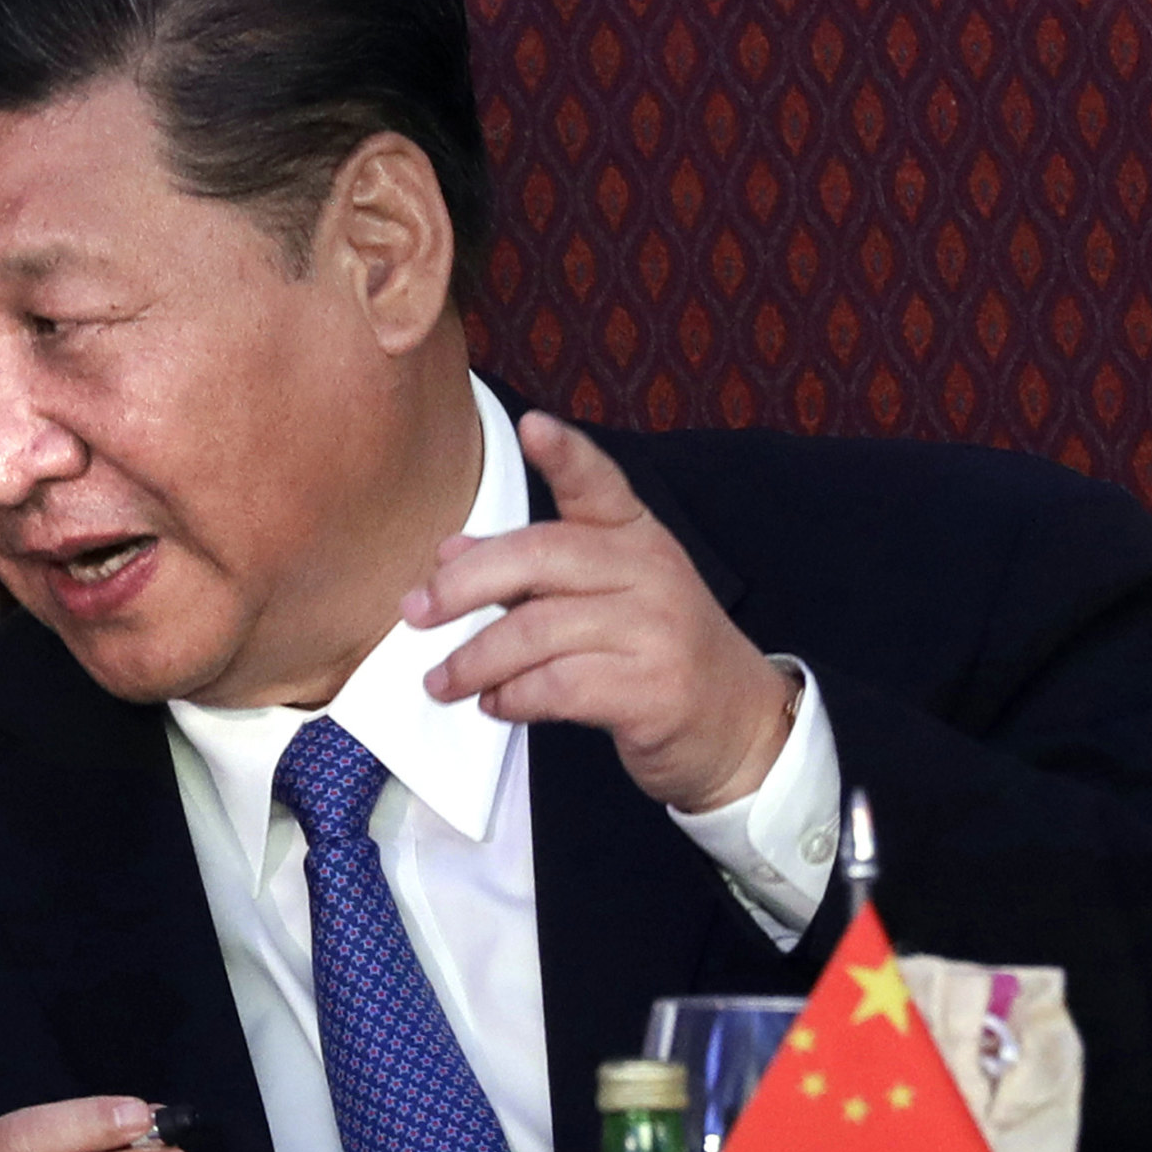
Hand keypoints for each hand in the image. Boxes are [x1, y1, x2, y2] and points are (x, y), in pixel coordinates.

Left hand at [409, 410, 795, 813]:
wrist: (736, 725)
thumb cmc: (651, 653)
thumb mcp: (602, 598)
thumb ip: (531, 572)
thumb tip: (448, 552)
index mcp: (636, 537)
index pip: (599, 485)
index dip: (566, 455)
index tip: (533, 425)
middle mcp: (651, 571)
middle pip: (539, 558)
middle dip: (463, 586)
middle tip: (415, 613)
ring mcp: (658, 629)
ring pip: (537, 630)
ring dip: (474, 660)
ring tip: (441, 680)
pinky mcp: (654, 689)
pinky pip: (558, 686)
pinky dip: (512, 698)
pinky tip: (495, 704)